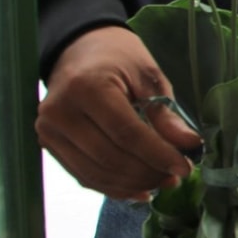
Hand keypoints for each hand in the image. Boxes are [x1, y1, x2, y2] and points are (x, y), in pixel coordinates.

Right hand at [37, 25, 199, 199]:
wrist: (79, 49)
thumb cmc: (119, 58)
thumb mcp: (148, 76)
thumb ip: (165, 114)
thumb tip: (189, 146)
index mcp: (87, 87)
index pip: (127, 134)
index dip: (159, 155)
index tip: (185, 168)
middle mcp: (60, 112)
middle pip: (110, 157)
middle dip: (148, 172)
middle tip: (176, 177)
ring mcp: (49, 131)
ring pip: (96, 172)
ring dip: (133, 184)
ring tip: (162, 182)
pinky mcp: (48, 144)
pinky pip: (83, 175)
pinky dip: (113, 186)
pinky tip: (139, 188)